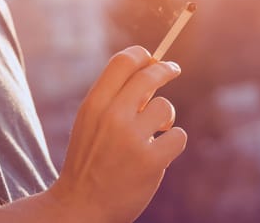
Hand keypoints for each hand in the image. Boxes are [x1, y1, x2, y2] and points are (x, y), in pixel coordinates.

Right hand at [49, 46, 187, 222]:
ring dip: (164, 118)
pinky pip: (178, 136)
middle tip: (173, 69)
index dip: (141, 54)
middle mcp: (112, 116)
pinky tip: (158, 152)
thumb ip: (114, 98)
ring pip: (165, 107)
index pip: (122, 62)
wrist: (81, 206)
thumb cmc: (89, 159)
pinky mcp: (151, 161)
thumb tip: (149, 73)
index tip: (152, 58)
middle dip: (166, 69)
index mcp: (93, 104)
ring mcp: (132, 139)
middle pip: (149, 76)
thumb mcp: (90, 123)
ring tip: (154, 132)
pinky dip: (172, 142)